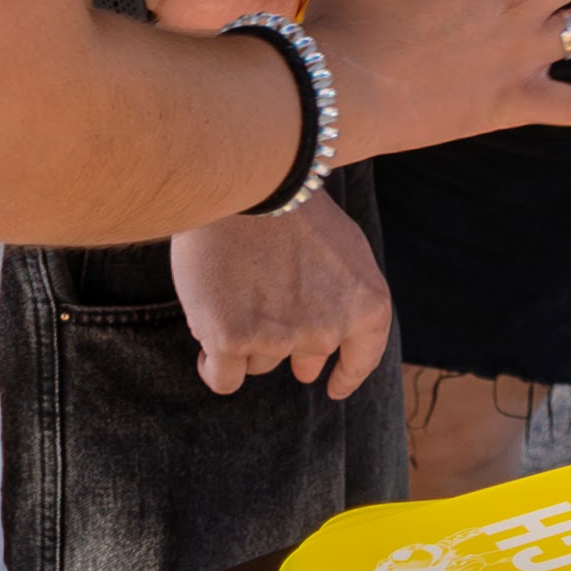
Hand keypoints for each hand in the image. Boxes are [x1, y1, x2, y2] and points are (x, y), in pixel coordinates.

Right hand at [169, 193, 392, 399]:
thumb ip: (341, 296)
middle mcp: (328, 329)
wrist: (241, 183)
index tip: (333, 386)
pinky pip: (224, 378)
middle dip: (285, 344)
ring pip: (258, 363)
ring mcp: (280, 339)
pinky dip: (213, 364)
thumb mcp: (341, 247)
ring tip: (232, 286)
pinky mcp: (233, 341)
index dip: (348, 374)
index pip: (363, 355)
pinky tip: (206, 339)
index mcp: (364, 302)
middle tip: (266, 314)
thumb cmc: (287, 207)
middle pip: (302, 359)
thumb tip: (322, 349)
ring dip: (245, 338)